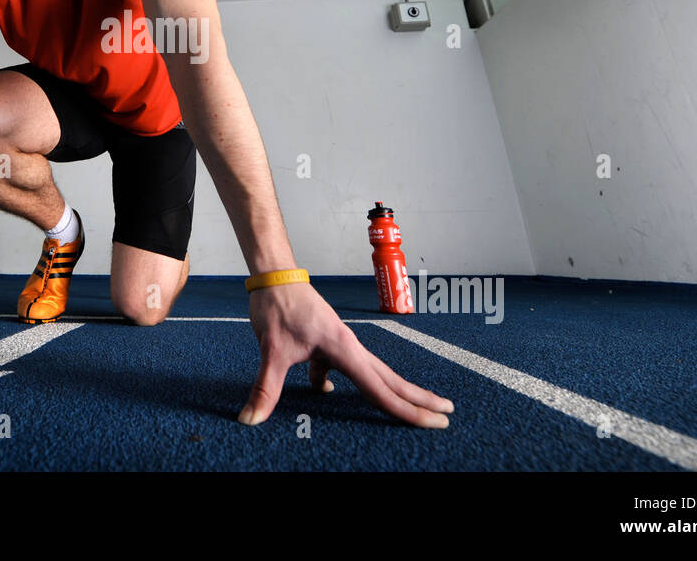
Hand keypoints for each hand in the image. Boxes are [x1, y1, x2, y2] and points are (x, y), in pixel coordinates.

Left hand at [239, 282, 452, 427]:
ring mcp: (342, 344)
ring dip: (394, 391)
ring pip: (374, 374)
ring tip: (416, 408)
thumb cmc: (276, 306)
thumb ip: (265, 388)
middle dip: (419, 400)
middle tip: (446, 416)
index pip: (381, 389)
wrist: (274, 275)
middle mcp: (350, 346)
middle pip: (391, 380)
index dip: (407, 410)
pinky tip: (323, 390)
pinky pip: (346, 368)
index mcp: (343, 349)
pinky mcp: (329, 342)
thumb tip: (249, 419)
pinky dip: (346, 382)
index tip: (434, 421)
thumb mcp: (270, 350)